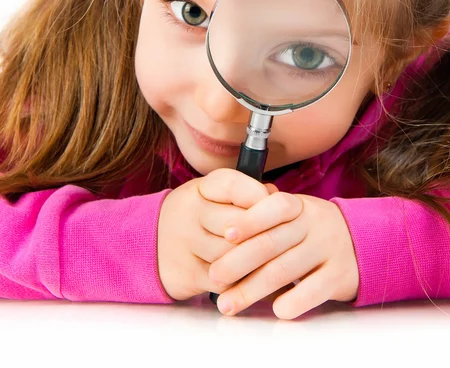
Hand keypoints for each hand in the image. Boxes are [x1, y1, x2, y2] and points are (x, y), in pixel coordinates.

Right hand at [157, 169, 276, 300]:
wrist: (150, 242)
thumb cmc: (199, 215)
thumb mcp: (216, 195)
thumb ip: (247, 193)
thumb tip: (276, 197)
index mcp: (202, 187)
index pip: (234, 186)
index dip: (260, 197)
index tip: (276, 208)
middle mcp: (190, 212)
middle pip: (237, 225)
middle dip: (262, 234)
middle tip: (281, 239)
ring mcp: (186, 243)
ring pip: (232, 255)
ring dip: (256, 261)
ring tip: (273, 260)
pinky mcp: (187, 273)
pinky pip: (225, 281)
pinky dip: (243, 283)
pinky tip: (254, 278)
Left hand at [206, 192, 359, 318]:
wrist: (362, 242)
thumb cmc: (311, 229)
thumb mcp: (295, 211)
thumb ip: (265, 210)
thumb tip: (228, 219)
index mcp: (298, 206)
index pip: (274, 206)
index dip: (250, 219)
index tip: (225, 234)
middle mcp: (313, 224)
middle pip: (271, 242)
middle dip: (238, 261)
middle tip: (214, 276)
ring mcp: (328, 249)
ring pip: (285, 270)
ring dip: (252, 289)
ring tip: (227, 303)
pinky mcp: (339, 275)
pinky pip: (313, 290)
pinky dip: (293, 301)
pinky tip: (274, 310)